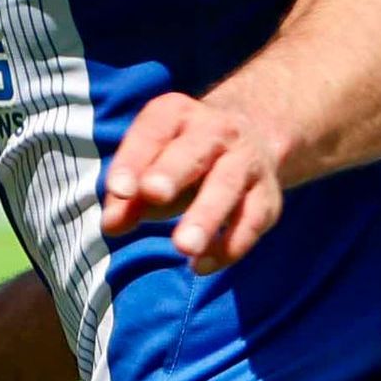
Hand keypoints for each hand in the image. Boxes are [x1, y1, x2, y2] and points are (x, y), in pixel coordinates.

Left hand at [98, 89, 290, 272]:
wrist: (252, 138)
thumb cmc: (183, 160)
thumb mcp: (150, 168)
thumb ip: (128, 197)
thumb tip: (111, 225)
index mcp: (178, 115)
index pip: (153, 131)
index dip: (134, 159)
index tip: (118, 190)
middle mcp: (218, 131)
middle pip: (195, 151)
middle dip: (173, 172)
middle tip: (152, 195)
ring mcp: (247, 161)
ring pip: (229, 185)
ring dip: (206, 215)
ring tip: (182, 247)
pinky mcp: (269, 195)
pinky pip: (253, 219)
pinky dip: (230, 244)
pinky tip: (201, 265)